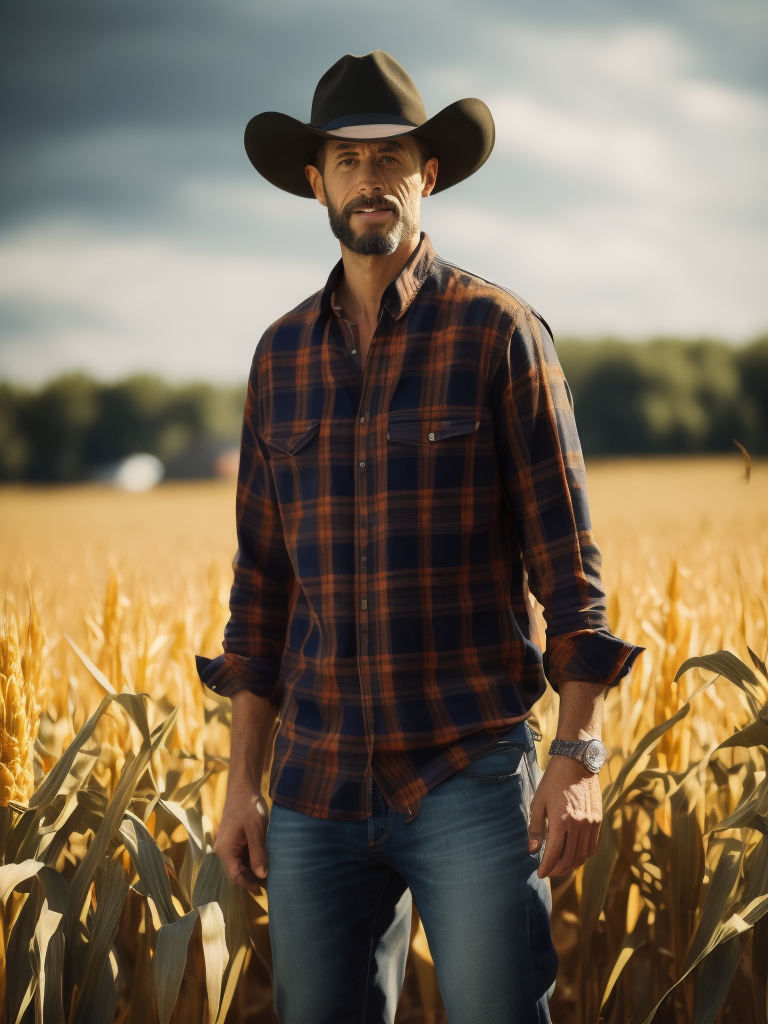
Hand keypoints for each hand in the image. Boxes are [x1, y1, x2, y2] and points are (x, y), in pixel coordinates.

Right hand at [213, 787, 269, 892]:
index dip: (250, 885)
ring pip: (240, 864)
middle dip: (253, 878)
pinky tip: (266, 860)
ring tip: (271, 873)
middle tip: (271, 883)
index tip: (265, 890)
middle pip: (237, 872)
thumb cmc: (249, 807)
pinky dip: (252, 860)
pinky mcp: (233, 841)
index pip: (236, 876)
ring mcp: (227, 845)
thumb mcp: (256, 830)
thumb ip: (258, 853)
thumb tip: (262, 876)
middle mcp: (222, 850)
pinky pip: (241, 855)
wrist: (243, 788)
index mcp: (224, 850)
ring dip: (253, 869)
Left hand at [528, 754, 601, 878]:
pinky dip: (582, 856)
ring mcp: (591, 823)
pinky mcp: (598, 820)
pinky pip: (592, 846)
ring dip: (570, 866)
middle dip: (557, 869)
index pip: (554, 853)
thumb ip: (536, 828)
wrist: (577, 763)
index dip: (546, 867)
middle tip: (547, 872)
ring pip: (582, 855)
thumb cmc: (553, 781)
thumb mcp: (539, 802)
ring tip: (559, 867)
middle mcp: (579, 824)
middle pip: (569, 858)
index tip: (539, 873)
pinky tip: (573, 857)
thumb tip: (533, 851)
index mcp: (561, 819)